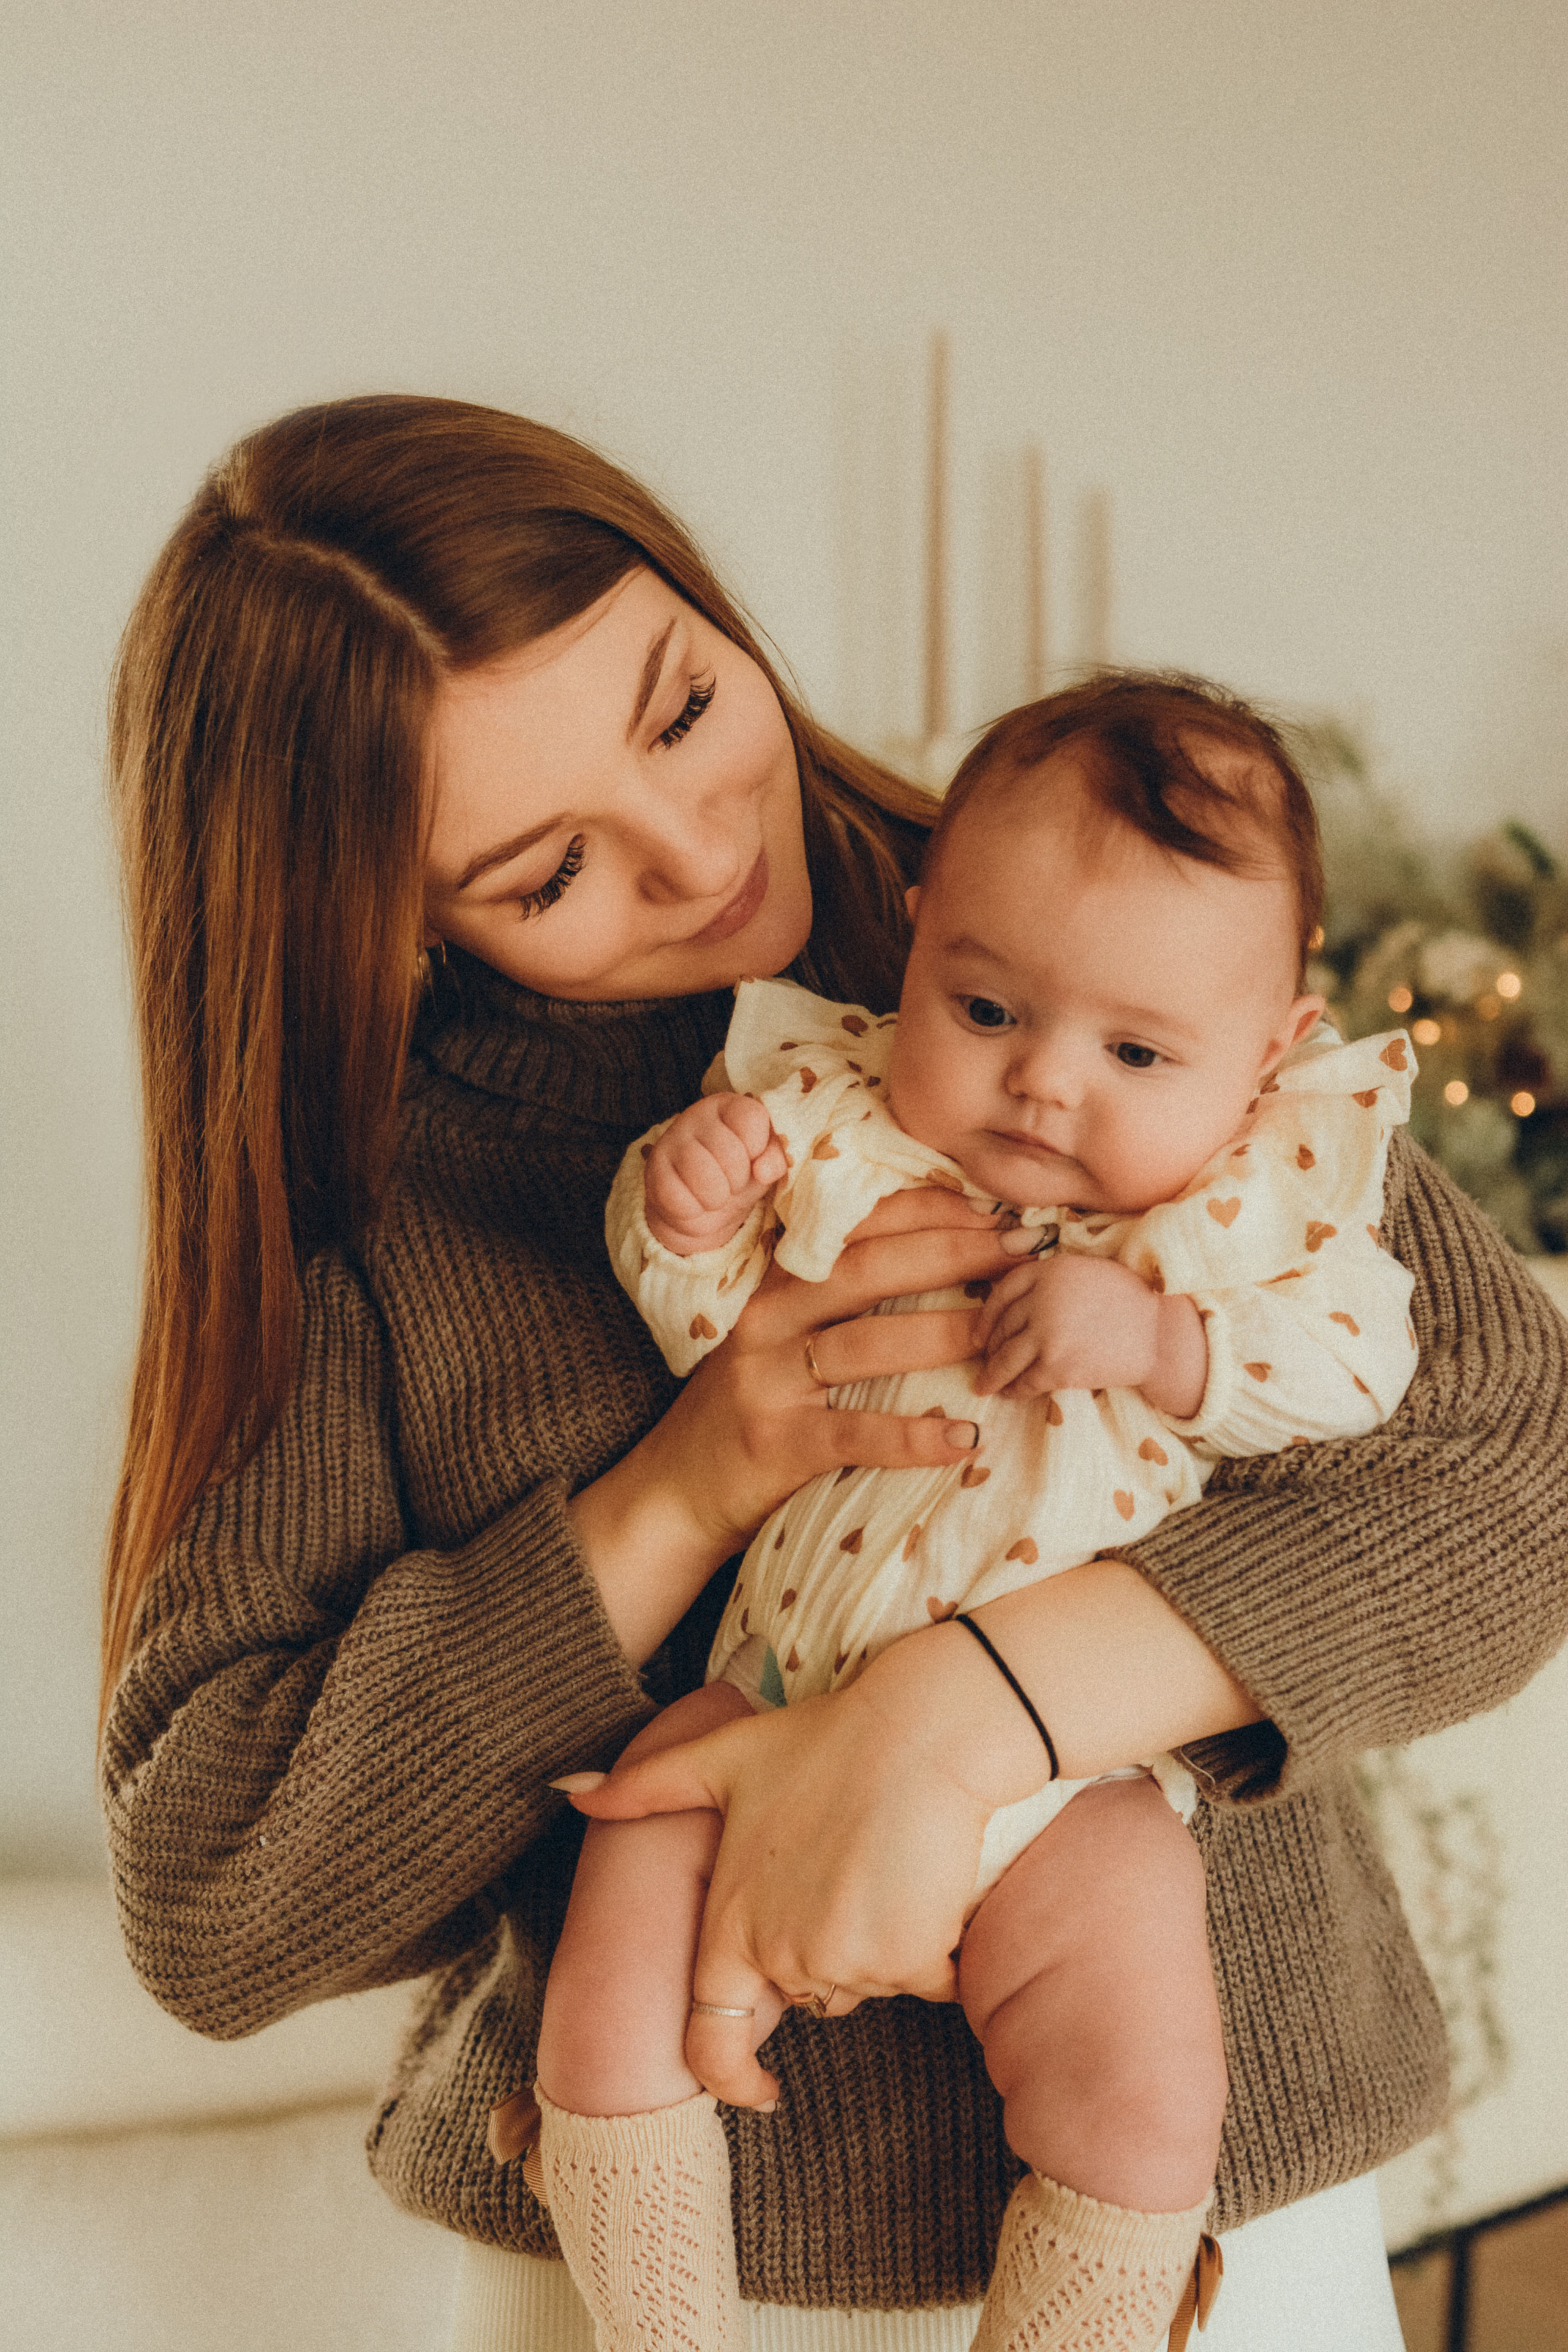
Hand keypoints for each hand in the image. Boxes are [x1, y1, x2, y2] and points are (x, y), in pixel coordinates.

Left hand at [556, 1658, 1005, 2097]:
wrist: (920, 1733)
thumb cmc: (822, 1742)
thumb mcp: (724, 1758)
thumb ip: (647, 1787)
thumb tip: (573, 1793)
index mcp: (733, 1924)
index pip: (711, 2040)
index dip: (732, 2077)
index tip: (759, 2091)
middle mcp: (785, 1956)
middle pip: (810, 1992)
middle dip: (828, 1953)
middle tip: (846, 1874)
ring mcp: (847, 1963)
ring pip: (867, 1980)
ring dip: (880, 1944)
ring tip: (882, 1864)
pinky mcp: (908, 1959)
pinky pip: (925, 1976)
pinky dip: (930, 1945)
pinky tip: (923, 1878)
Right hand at [569, 1188, 1016, 1662]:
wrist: (675, 1491)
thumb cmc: (747, 1407)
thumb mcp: (779, 1336)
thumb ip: (835, 1299)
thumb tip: (938, 1259)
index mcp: (777, 1285)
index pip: (859, 1228)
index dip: (930, 1213)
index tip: (996, 1210)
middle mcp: (769, 1320)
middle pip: (869, 1270)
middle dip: (953, 1254)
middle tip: (1024, 1251)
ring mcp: (768, 1380)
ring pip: (865, 1344)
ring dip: (944, 1334)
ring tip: (1006, 1333)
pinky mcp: (776, 1443)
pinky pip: (854, 1433)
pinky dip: (912, 1437)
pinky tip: (963, 1438)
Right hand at [644, 1093, 788, 1255]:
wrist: (701, 1205)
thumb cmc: (737, 1174)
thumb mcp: (765, 1162)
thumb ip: (776, 1157)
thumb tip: (764, 1171)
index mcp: (727, 1105)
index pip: (753, 1118)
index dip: (759, 1148)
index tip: (753, 1158)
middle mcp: (696, 1115)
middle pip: (731, 1154)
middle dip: (739, 1179)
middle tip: (730, 1180)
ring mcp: (671, 1142)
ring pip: (707, 1181)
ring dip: (717, 1198)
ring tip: (713, 1193)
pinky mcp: (653, 1171)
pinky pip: (682, 1202)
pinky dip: (693, 1211)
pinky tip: (692, 1201)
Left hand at [973, 1249, 1206, 1416]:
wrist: (1158, 1335)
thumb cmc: (1128, 1301)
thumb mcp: (1086, 1272)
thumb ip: (1051, 1280)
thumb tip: (1015, 1305)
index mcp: (1050, 1271)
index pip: (1003, 1291)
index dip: (987, 1315)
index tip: (980, 1332)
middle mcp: (1042, 1300)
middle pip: (1002, 1327)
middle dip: (990, 1347)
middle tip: (984, 1360)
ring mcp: (1047, 1335)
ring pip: (1005, 1358)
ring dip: (992, 1375)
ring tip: (984, 1385)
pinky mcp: (1056, 1367)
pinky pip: (1024, 1381)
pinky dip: (1013, 1390)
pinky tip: (1009, 1393)